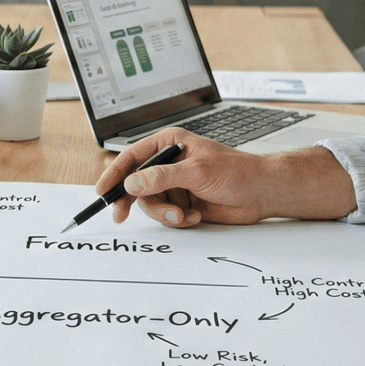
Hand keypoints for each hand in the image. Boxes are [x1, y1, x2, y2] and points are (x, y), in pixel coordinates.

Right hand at [92, 129, 357, 227]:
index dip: (114, 173)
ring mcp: (177, 185)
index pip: (132, 157)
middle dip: (134, 201)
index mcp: (169, 145)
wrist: (263, 194)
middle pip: (136, 184)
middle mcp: (170, 164)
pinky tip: (196, 216)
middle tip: (122, 216)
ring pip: (151, 203)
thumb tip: (132, 183)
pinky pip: (167, 215)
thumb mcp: (196, 172)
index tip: (102, 190)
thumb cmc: (237, 172)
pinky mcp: (184, 204)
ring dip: (165, 213)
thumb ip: (162, 177)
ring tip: (184, 215)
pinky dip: (179, 220)